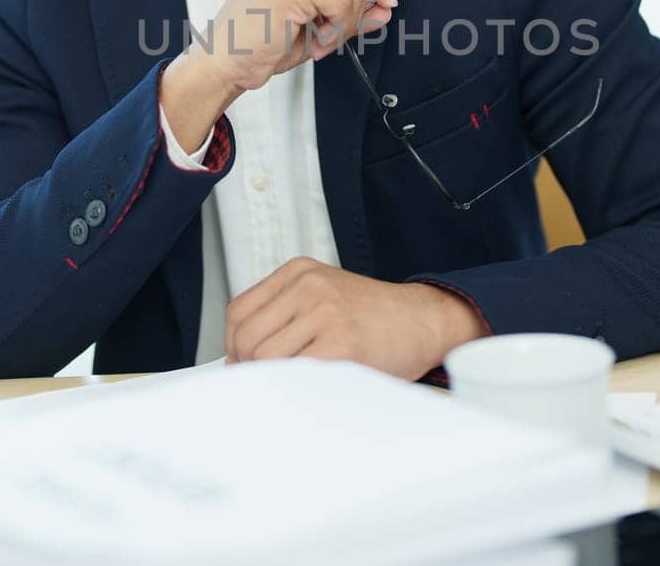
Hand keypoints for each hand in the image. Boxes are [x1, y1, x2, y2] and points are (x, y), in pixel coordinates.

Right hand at [161, 0, 395, 148]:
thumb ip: (351, 11)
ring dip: (343, 25)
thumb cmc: (260, 43)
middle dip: (356, 11)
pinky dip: (336, 30)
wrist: (224, 62)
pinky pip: (341, 3)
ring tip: (316, 39)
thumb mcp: (316, 22)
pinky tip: (313, 40)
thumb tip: (385, 8)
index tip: (386, 0)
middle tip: (330, 35)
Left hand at [223, 258, 488, 379]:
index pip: (238, 311)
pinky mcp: (342, 342)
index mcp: (299, 271)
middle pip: (247, 338)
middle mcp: (308, 285)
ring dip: (274, 380)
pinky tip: (311, 388)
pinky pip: (296, 373)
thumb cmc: (374, 318)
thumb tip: (238, 359)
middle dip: (249, 369)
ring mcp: (325, 311)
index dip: (233, 346)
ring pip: (265, 359)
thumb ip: (284, 315)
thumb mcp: (324, 295)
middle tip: (268, 384)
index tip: (243, 366)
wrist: (425, 320)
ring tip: (296, 385)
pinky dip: (296, 387)